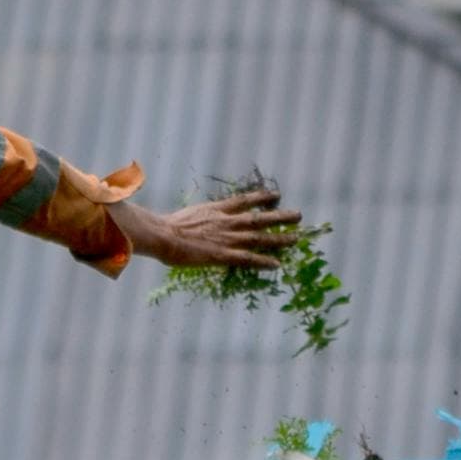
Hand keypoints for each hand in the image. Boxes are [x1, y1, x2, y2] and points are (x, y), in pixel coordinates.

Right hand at [121, 183, 300, 271]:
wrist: (162, 235)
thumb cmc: (167, 226)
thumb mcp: (187, 214)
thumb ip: (199, 216)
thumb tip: (198, 219)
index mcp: (216, 210)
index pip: (244, 201)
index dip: (261, 198)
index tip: (275, 195)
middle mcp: (227, 222)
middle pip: (259, 218)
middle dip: (280, 216)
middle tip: (298, 215)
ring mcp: (227, 238)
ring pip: (259, 237)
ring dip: (279, 238)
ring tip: (296, 238)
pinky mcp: (223, 255)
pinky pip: (248, 259)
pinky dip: (263, 261)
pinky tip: (277, 264)